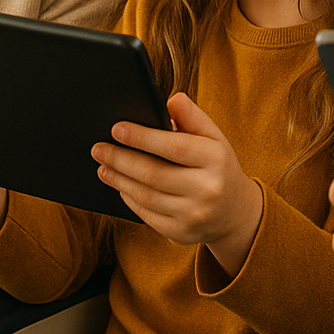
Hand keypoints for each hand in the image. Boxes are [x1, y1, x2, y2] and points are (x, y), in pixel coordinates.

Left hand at [91, 92, 261, 276]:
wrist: (235, 212)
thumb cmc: (217, 165)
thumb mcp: (213, 137)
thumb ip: (192, 116)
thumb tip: (171, 100)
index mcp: (215, 159)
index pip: (174, 147)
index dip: (142, 138)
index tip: (116, 128)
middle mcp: (207, 189)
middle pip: (154, 173)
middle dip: (121, 159)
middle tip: (98, 148)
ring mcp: (194, 215)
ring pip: (146, 195)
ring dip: (119, 180)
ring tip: (102, 166)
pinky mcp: (181, 233)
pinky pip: (147, 215)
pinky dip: (129, 198)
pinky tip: (119, 185)